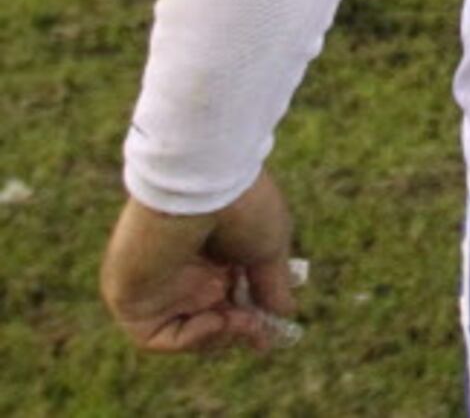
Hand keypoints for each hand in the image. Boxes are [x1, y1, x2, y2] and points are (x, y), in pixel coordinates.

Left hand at [102, 171, 299, 355]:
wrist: (202, 184)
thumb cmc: (241, 206)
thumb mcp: (268, 249)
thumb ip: (272, 285)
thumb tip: (284, 312)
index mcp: (215, 254)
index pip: (230, 296)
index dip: (251, 317)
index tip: (270, 332)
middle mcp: (183, 271)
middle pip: (208, 318)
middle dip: (238, 331)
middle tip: (259, 333)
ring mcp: (156, 285)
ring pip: (183, 332)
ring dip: (218, 337)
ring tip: (240, 320)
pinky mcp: (132, 298)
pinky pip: (155, 337)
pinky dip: (190, 339)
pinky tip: (216, 319)